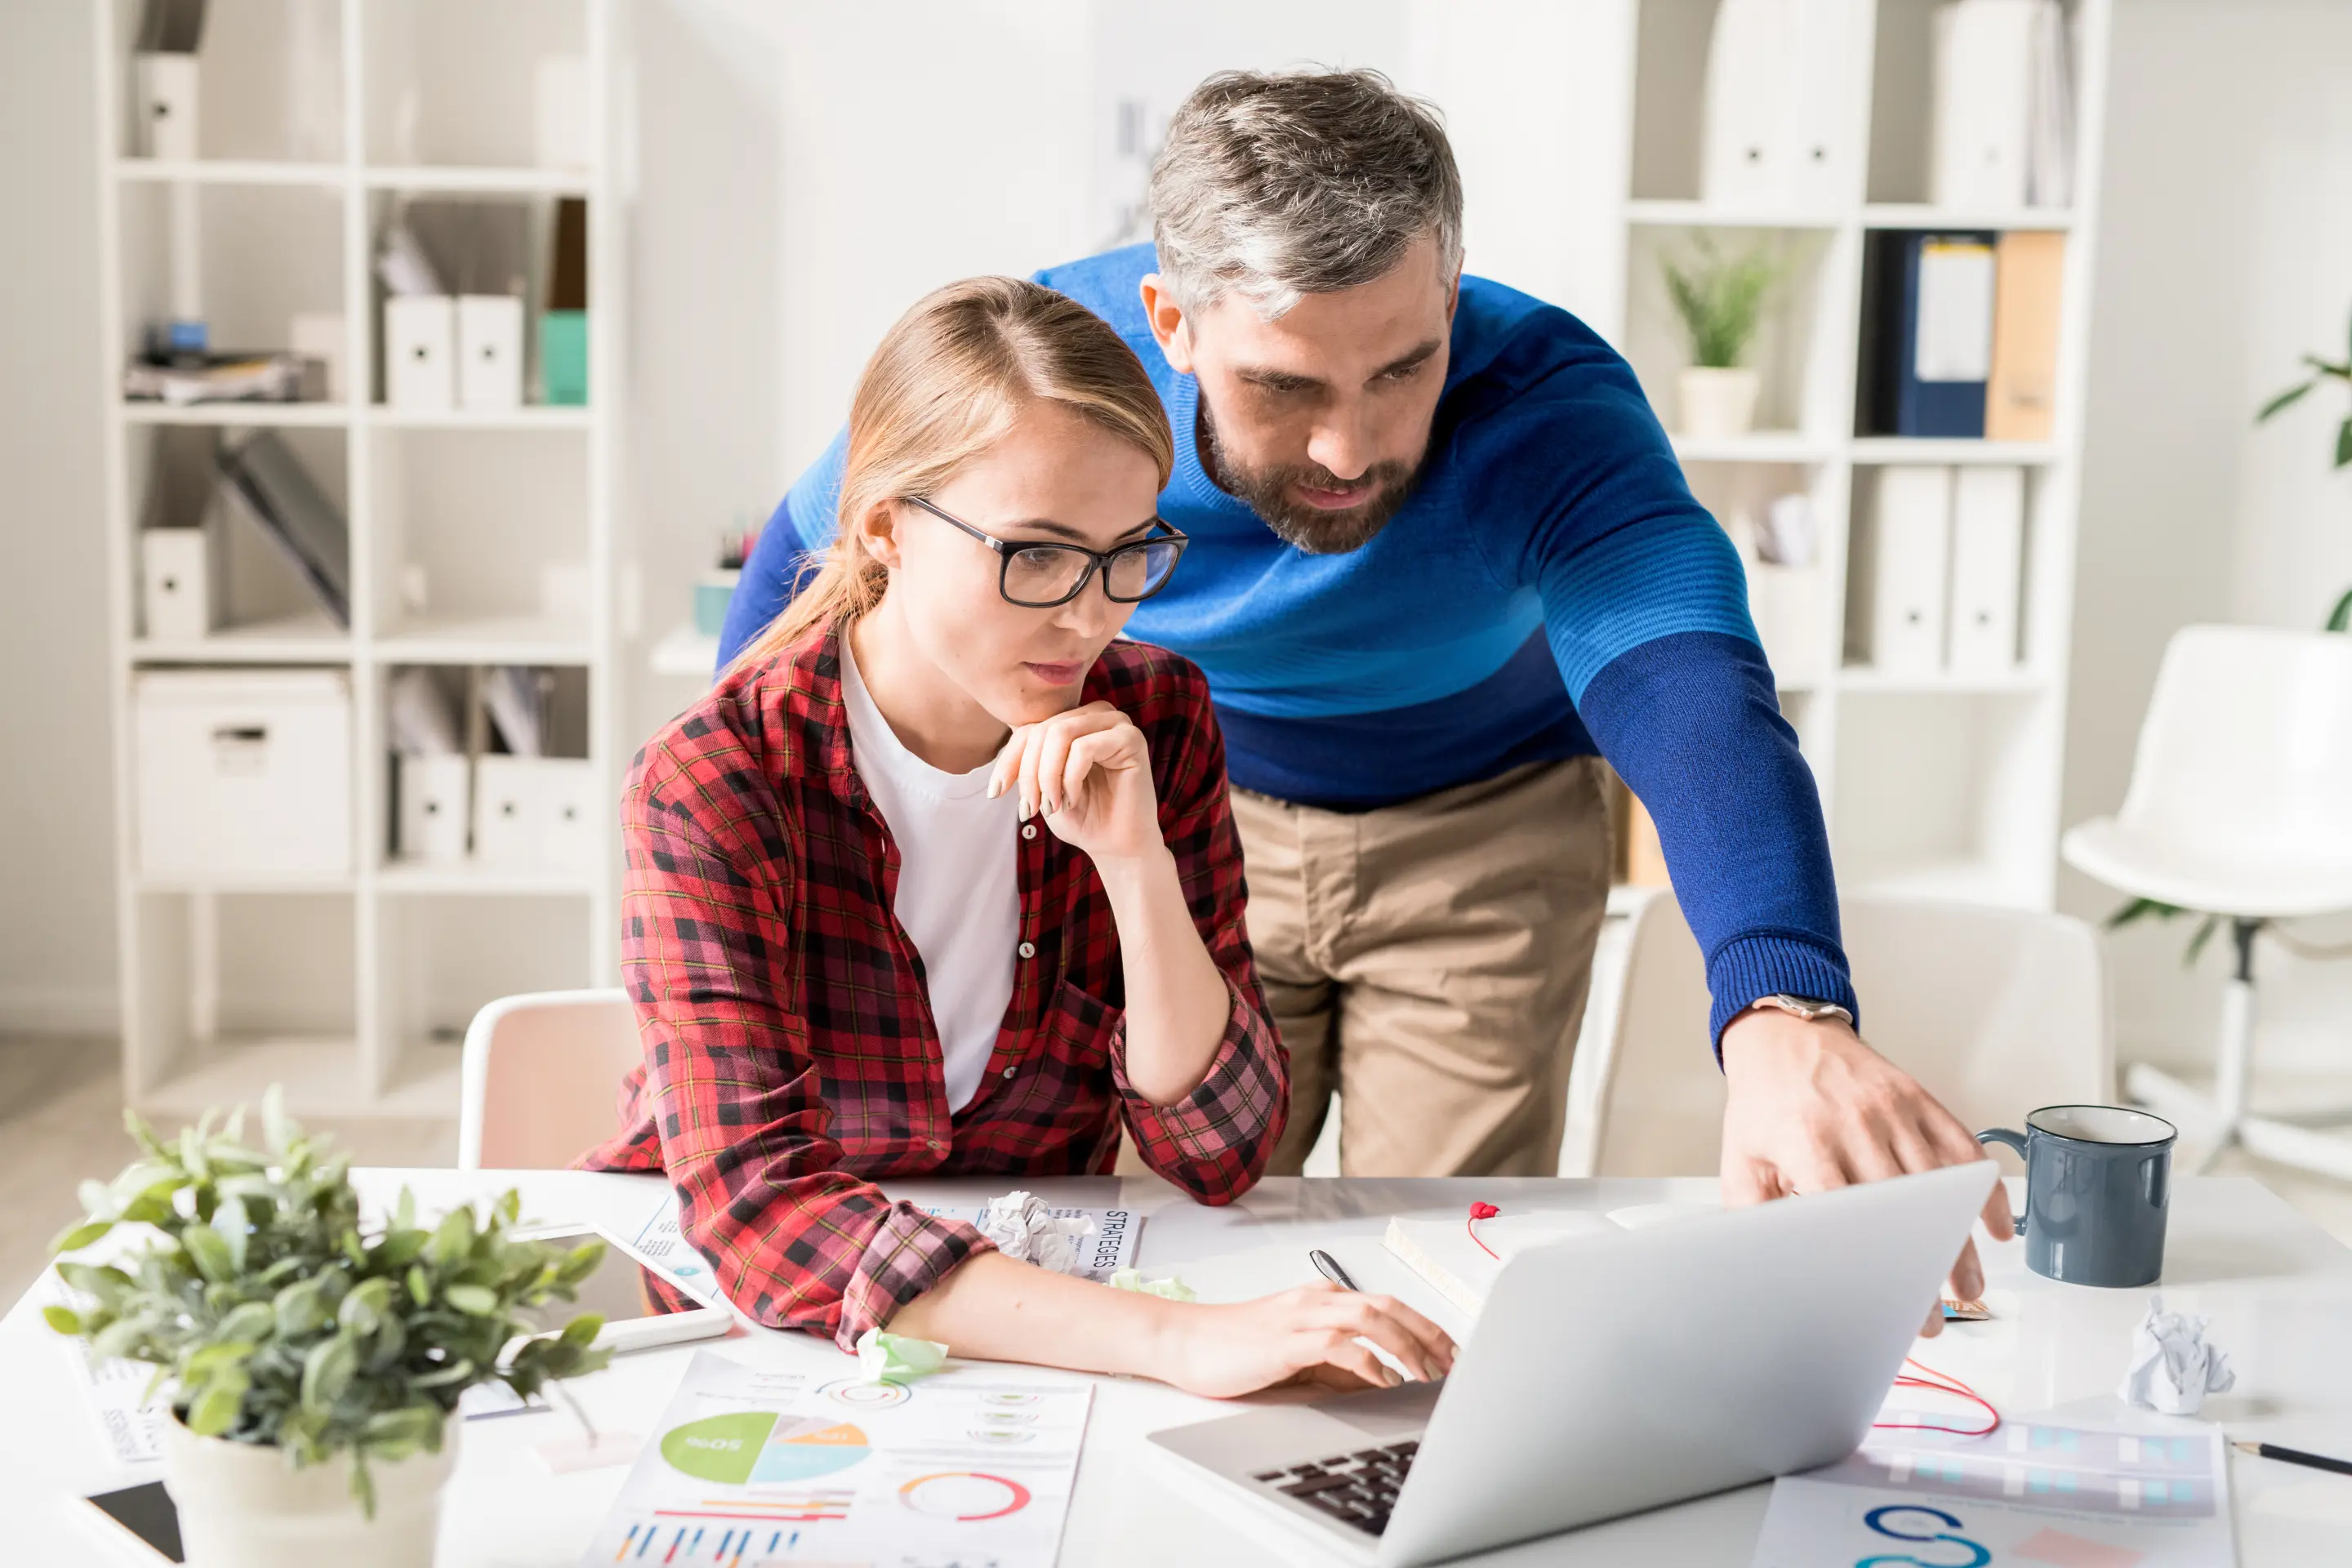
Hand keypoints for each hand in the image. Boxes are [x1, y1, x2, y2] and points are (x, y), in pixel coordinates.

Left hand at [988, 701, 1161, 865]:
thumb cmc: (1081, 816)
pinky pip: (1084, 748)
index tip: (995, 793)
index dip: (1009, 760)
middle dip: (1028, 773)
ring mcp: (1116, 723)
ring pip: (1060, 733)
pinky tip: (1072, 800)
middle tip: (1029, 809)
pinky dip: (1070, 778)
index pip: (1030, 729)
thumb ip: (1027, 759)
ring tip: (1051, 806)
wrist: (1115, 846)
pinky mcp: (1131, 739)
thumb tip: (1002, 744)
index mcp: (1073, 721)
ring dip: (1047, 776)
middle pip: (1043, 730)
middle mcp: (1095, 714)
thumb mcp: (1041, 786)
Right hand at [1156, 1283, 1458, 1399]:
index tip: (1453, 1355)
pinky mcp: (1283, 1341)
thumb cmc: (1235, 1350)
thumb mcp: (1297, 1357)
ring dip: (1406, 1345)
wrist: (1183, 1342)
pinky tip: (1384, 1380)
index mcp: (1322, 1300)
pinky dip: (1368, 1360)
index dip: (1426, 1328)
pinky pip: (1336, 1344)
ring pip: (1369, 1317)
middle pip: (1388, 1306)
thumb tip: (1382, 1382)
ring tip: (1428, 1375)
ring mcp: (1300, 1316)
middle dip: (1428, 1334)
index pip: (1388, 1306)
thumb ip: (1337, 1365)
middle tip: (1455, 1364)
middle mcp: (1316, 1300)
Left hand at [1718, 1007, 2014, 1338]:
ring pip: (1942, 1185)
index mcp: (1808, 1143)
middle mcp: (1857, 1125)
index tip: (1888, 1304)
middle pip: (1906, 1208)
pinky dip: (1984, 1189)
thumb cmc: (1763, 1102)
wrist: (1785, 1035)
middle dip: (1927, 1268)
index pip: (1849, 1214)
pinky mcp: (1919, 1099)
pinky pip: (1964, 1148)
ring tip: (1968, 1289)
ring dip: (1960, 1242)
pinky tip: (1993, 1226)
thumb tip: (1763, 1263)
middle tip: (1937, 1316)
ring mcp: (1894, 1109)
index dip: (1873, 1263)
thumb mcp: (1739, 1160)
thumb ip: (1751, 1214)